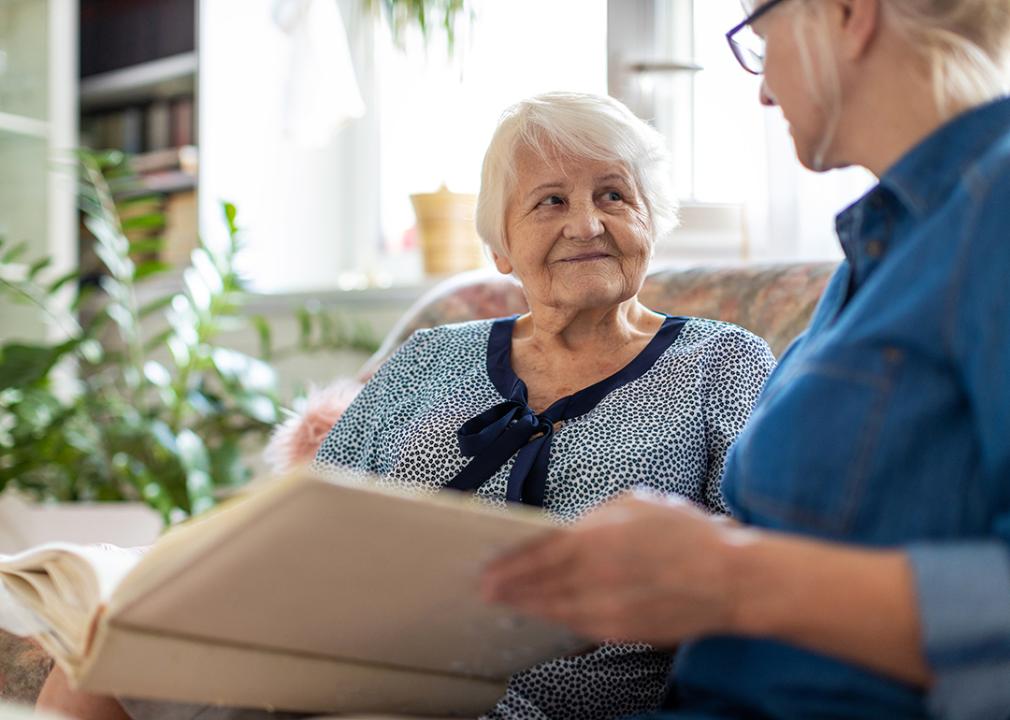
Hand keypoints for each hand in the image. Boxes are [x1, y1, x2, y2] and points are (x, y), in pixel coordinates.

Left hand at [481, 491, 745, 644]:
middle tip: (486, 590)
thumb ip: (595, 516)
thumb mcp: (635, 503)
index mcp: (597, 537)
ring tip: (509, 604)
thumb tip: (568, 529)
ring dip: (528, 607)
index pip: (538, 553)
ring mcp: (608, 607)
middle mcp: (596, 575)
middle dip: (509, 588)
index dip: (509, 563)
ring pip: (555, 610)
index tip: (487, 568)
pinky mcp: (622, 631)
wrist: (730, 579)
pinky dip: (558, 620)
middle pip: (539, 585)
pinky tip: (548, 615)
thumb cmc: (686, 534)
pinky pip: (579, 626)